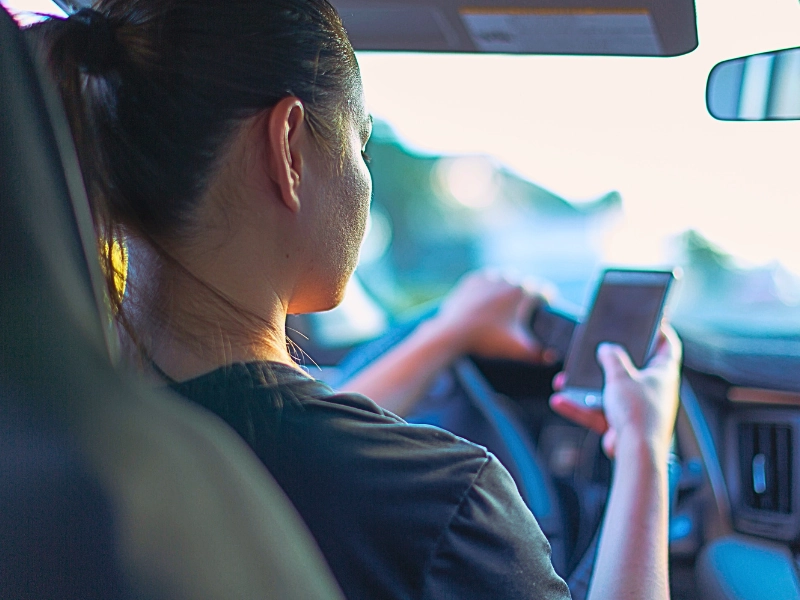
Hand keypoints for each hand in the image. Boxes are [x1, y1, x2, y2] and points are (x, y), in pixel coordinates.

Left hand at [431, 270, 556, 363]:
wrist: (453, 333)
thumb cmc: (486, 340)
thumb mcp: (516, 349)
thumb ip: (538, 354)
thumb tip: (553, 357)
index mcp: (522, 293)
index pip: (544, 291)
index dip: (548, 300)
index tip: (547, 306)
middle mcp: (507, 280)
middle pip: (525, 283)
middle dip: (528, 294)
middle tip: (527, 308)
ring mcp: (488, 278)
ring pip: (506, 278)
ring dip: (509, 287)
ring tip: (509, 301)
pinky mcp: (472, 280)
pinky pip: (487, 279)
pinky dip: (490, 287)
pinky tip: (490, 297)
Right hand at [550, 325, 680, 458]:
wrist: (636, 454)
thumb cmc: (639, 413)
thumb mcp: (621, 376)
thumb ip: (612, 358)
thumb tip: (607, 348)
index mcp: (663, 373)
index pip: (667, 345)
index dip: (659, 331)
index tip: (649, 321)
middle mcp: (654, 390)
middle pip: (634, 367)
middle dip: (613, 359)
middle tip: (600, 347)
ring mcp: (638, 408)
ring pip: (610, 391)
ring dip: (589, 386)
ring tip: (569, 379)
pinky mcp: (623, 424)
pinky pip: (599, 411)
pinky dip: (581, 407)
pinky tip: (561, 401)